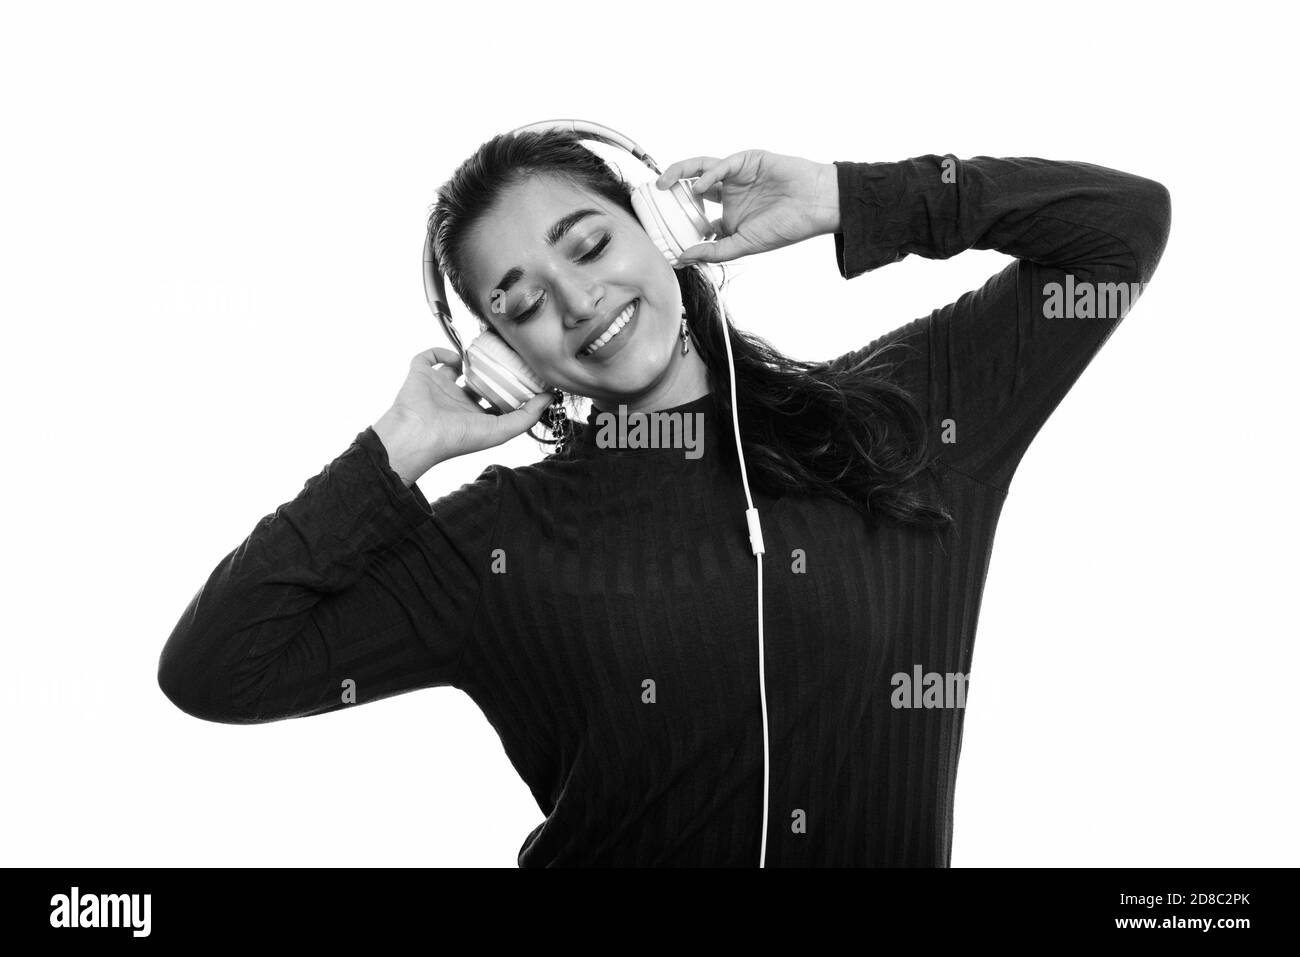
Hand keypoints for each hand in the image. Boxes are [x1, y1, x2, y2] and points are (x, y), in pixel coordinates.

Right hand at [373, 347, 553, 482]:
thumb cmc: (456, 438)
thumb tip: (549, 398)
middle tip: (506, 354)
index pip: (495, 399)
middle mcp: (457, 401)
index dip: (509, 388)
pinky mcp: (421, 374)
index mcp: (474, 416)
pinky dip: (441, 351)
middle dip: (490, 369)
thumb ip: (526, 417)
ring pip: (454, 366)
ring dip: (467, 357)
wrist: (418, 434)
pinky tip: (455, 355)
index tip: (525, 373)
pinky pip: (429, 356)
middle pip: (477, 380)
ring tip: (481, 349)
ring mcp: (438, 387)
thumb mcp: (500, 431)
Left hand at [655, 150, 839, 263]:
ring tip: (664, 183)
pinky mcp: (746, 161)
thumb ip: (714, 251)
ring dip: (679, 173)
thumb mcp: (744, 245)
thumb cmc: (787, 227)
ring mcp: (736, 177)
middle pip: (690, 190)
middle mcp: (729, 196)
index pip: (695, 219)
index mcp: (728, 218)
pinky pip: (720, 165)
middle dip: (671, 193)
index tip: (661, 234)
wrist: (816, 205)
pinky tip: (699, 188)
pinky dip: (708, 174)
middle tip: (654, 198)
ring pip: (700, 170)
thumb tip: (682, 258)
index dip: (678, 224)